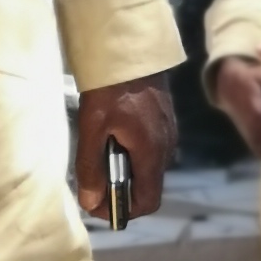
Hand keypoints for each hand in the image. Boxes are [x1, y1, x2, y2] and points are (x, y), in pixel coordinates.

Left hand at [78, 75, 176, 221]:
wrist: (131, 49)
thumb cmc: (110, 88)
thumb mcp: (92, 126)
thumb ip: (90, 167)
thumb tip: (91, 202)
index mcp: (151, 152)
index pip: (148, 202)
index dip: (123, 210)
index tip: (98, 203)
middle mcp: (166, 148)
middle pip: (146, 187)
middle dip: (120, 190)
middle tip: (92, 178)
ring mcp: (169, 134)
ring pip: (147, 168)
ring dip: (125, 171)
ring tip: (100, 153)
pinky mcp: (165, 122)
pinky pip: (150, 150)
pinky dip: (131, 154)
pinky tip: (113, 136)